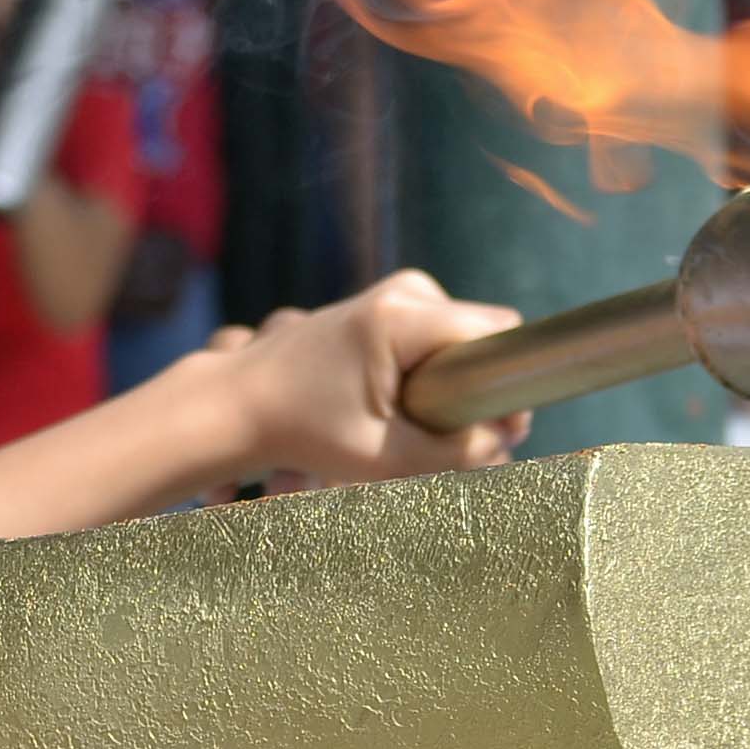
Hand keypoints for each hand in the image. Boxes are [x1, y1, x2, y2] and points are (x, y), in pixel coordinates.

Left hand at [212, 268, 530, 485]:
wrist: (239, 403)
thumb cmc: (302, 433)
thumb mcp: (385, 458)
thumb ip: (457, 453)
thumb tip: (510, 440)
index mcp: (402, 317)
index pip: (497, 334)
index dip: (509, 385)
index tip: (497, 432)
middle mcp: (403, 290)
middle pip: (483, 336)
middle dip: (477, 388)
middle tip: (440, 436)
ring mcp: (393, 292)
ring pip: (462, 340)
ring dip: (451, 385)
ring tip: (404, 421)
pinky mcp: (385, 305)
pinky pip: (439, 338)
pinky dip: (430, 374)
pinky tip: (394, 405)